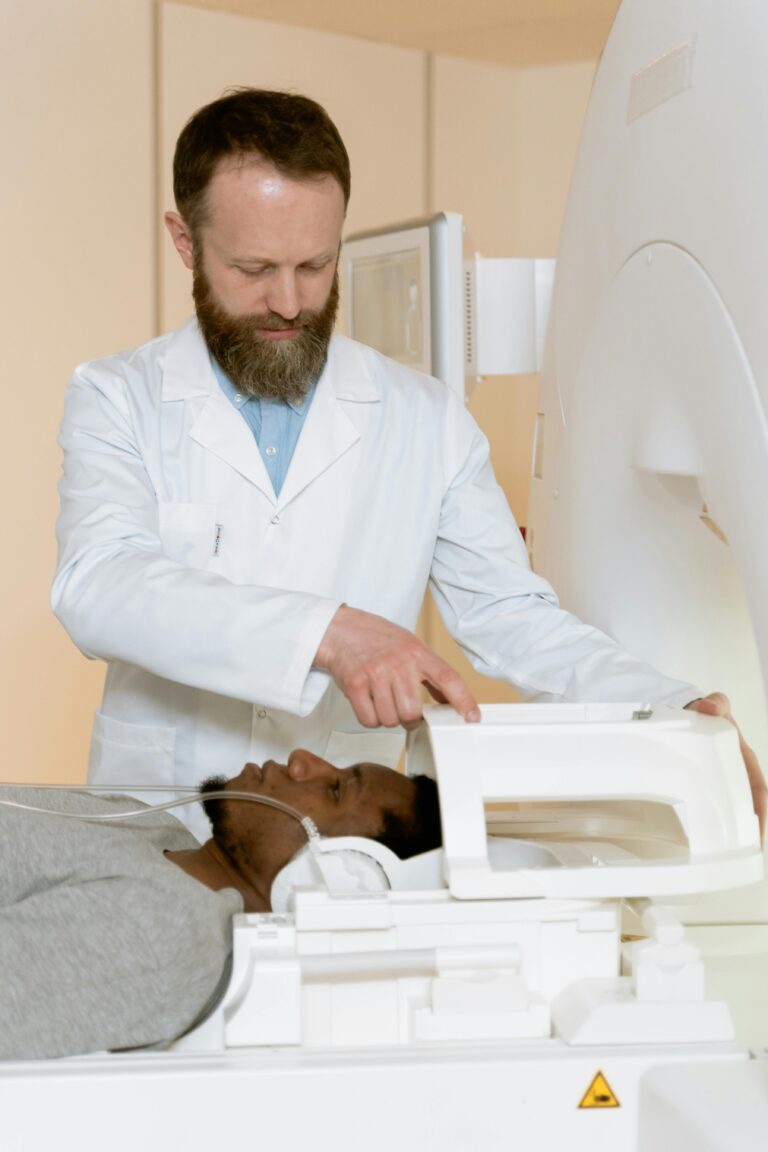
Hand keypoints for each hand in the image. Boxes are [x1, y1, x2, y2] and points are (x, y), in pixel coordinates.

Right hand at [315, 605, 480, 728]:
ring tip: (382, 700)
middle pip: (412, 712)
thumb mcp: (410, 646)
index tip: (473, 717)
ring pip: (390, 719)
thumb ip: (429, 672)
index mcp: (417, 652)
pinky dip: (370, 718)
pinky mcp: (355, 684)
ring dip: (387, 718)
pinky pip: (369, 719)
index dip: (464, 700)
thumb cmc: (376, 638)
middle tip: (402, 708)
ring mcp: (376, 673)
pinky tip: (369, 702)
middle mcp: (398, 663)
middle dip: (409, 718)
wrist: (340, 630)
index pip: (448, 678)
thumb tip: (449, 700)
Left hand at [685, 692, 766, 842]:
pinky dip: (711, 821)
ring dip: (730, 830)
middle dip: (747, 831)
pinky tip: (701, 837)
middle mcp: (735, 772)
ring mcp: (721, 779)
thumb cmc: (710, 713)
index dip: (761, 814)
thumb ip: (717, 703)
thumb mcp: (717, 706)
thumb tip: (710, 707)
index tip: (759, 836)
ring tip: (723, 854)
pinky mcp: (705, 782)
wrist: (693, 711)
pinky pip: (710, 804)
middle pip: (745, 807)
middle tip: (741, 853)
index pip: (758, 791)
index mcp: (743, 759)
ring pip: (729, 809)